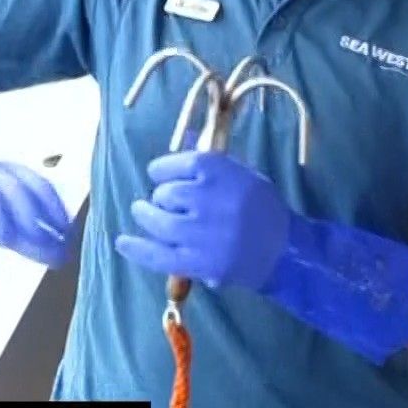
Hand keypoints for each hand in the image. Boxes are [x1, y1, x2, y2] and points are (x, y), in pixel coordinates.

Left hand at [115, 151, 289, 289]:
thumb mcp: (244, 176)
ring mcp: (201, 233)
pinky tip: (122, 241)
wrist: (285, 250)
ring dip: (146, 215)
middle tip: (164, 201)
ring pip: (158, 221)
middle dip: (160, 197)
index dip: (162, 169)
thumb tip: (180, 145)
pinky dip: (136, 248)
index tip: (158, 173)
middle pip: (166, 194)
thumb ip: (212, 164)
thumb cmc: (263, 209)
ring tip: (142, 211)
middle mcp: (209, 200)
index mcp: (223, 173)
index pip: (178, 164)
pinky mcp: (198, 262)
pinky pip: (158, 254)